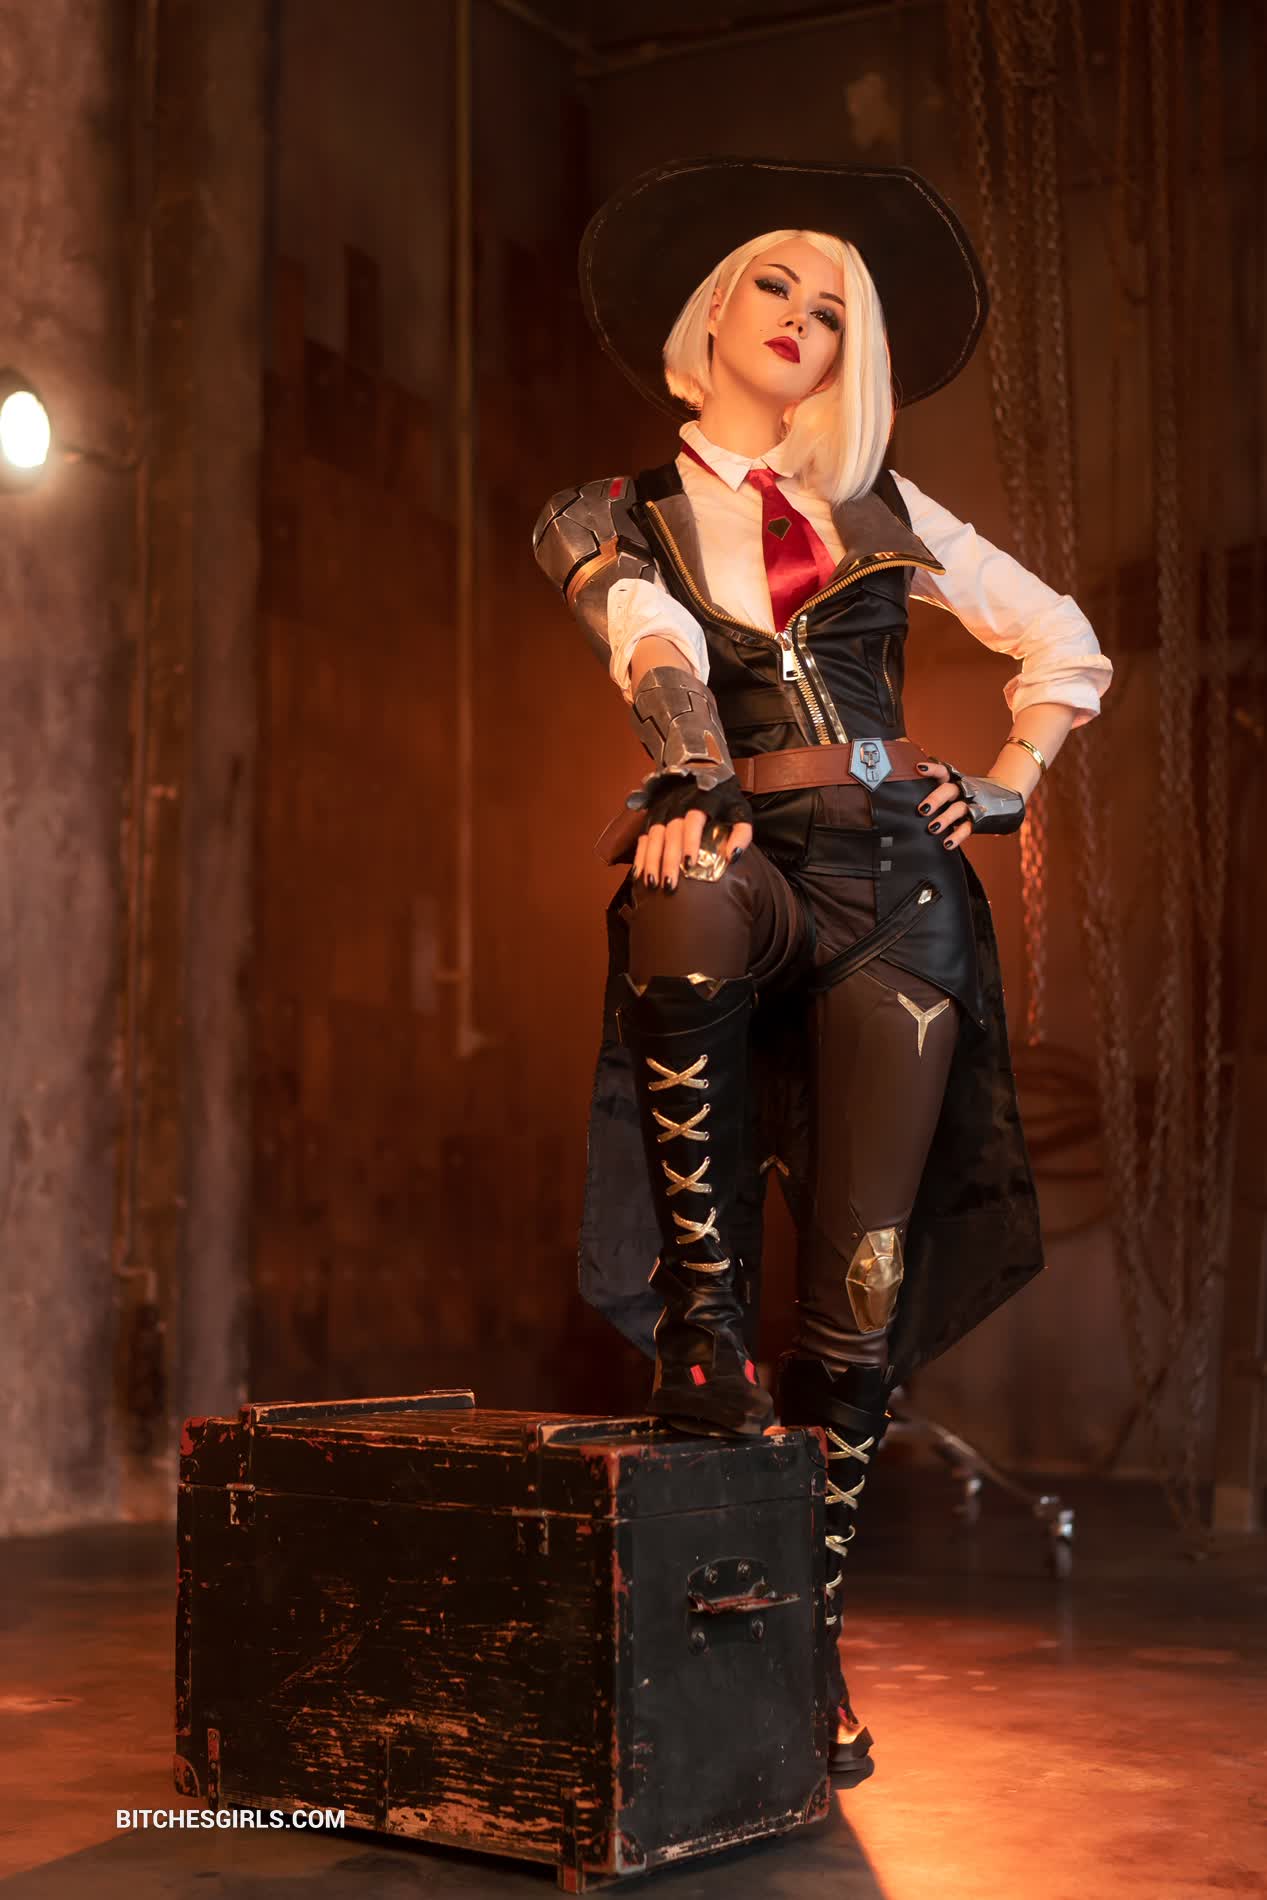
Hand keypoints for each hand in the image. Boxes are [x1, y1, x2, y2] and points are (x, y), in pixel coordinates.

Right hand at [632, 773, 753, 889]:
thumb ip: (741, 834)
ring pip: (654, 836)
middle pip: (671, 833)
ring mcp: (663, 811)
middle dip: (669, 860)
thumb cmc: (724, 800)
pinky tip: (639, 874)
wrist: (703, 773)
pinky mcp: (652, 817)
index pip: (693, 821)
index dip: (690, 841)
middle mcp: (678, 804)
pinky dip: (640, 855)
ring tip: (652, 884)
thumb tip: (732, 857)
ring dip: (652, 860)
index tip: (690, 863)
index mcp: (702, 801)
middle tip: (670, 885)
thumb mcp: (740, 811)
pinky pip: (643, 837)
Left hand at [915, 757, 1026, 843]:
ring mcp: (972, 804)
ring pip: (959, 809)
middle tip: (922, 810)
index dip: (932, 769)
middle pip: (949, 790)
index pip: (943, 771)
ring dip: (945, 819)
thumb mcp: (956, 789)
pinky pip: (968, 827)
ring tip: (932, 829)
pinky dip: (957, 836)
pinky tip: (947, 844)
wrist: (1008, 798)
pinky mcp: (979, 820)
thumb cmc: (969, 796)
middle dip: (935, 799)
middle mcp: (964, 790)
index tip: (919, 768)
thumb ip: (937, 791)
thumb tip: (907, 796)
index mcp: (956, 780)